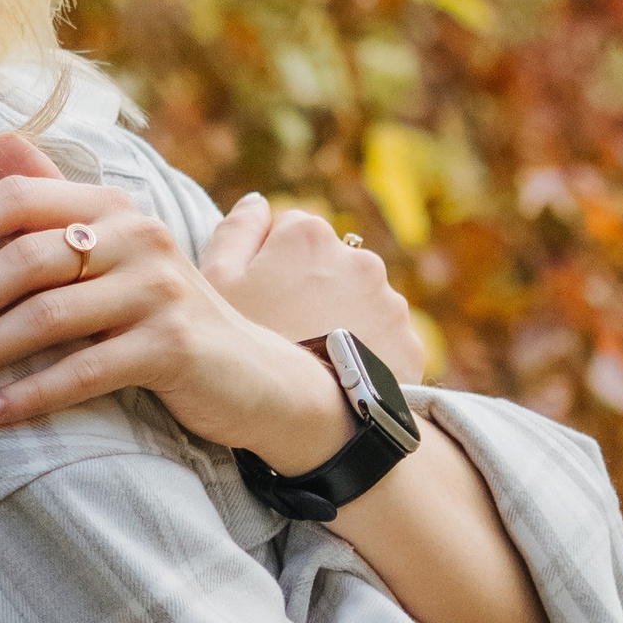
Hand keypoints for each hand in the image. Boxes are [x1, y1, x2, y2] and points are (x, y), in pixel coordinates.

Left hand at [0, 134, 352, 472]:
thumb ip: (56, 198)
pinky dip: (29, 396)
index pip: (21, 199)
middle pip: (27, 262)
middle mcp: (139, 237)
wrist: (250, 373)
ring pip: (47, 319)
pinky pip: (82, 371)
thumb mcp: (112, 251)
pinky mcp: (171, 346)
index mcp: (113, 207)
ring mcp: (159, 291)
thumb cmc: (159, 312)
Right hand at [200, 192, 427, 382]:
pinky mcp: (408, 342)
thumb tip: (258, 202)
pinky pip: (384, 339)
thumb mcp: (214, 286)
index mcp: (307, 234)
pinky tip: (339, 376)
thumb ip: (234, 231)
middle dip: (311, 289)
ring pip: (360, 301)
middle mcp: (358, 257)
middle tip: (285, 332)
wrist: (296, 420)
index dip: (269, 268)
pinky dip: (367, 352)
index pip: (288, 233)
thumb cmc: (242, 350)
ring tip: (314, 359)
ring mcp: (389, 300)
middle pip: (329, 265)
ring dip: (342, 318)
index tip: (260, 302)